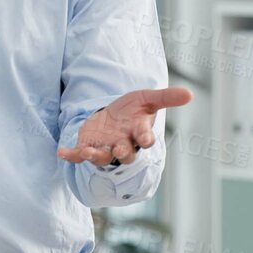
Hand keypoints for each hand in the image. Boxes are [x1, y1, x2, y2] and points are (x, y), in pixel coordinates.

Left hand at [58, 87, 193, 167]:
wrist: (112, 117)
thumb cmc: (132, 110)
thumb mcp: (148, 99)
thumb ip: (167, 98)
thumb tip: (190, 94)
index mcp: (138, 133)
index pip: (145, 138)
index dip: (146, 138)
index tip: (147, 139)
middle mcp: (123, 144)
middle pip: (126, 154)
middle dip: (123, 152)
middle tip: (121, 150)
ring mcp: (105, 148)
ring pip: (102, 158)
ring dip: (96, 156)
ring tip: (88, 153)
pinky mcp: (88, 147)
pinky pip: (79, 155)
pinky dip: (71, 156)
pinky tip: (62, 153)